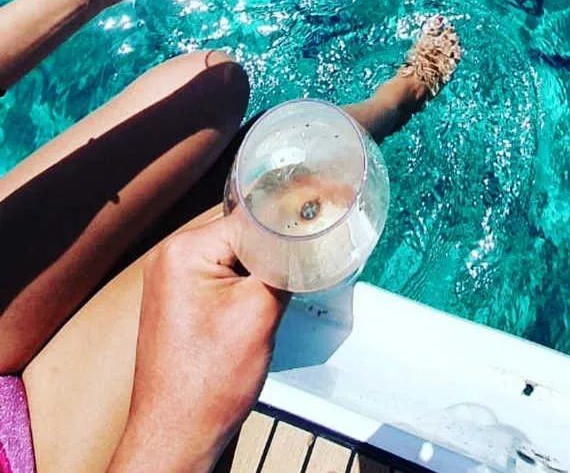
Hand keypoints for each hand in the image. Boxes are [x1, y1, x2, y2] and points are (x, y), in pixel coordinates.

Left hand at [109, 217, 287, 472]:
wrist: (177, 436)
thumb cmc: (207, 383)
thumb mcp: (259, 312)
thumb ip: (282, 266)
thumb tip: (303, 242)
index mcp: (183, 251)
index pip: (249, 218)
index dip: (285, 226)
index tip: (316, 228)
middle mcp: (170, 258)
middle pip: (240, 233)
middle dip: (273, 249)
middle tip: (306, 261)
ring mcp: (171, 280)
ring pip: (234, 255)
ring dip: (261, 269)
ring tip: (283, 286)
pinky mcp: (180, 300)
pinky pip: (222, 275)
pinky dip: (246, 284)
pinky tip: (263, 300)